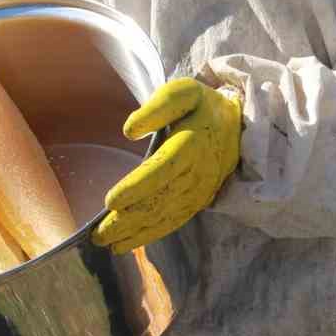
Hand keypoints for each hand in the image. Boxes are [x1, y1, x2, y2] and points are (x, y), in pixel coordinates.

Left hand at [92, 79, 243, 253]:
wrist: (238, 122)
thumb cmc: (201, 104)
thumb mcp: (183, 92)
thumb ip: (157, 108)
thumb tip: (130, 130)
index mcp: (192, 143)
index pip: (162, 170)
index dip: (137, 188)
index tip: (110, 201)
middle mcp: (198, 172)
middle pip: (160, 201)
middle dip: (129, 220)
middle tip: (98, 235)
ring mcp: (201, 190)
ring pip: (167, 217)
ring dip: (138, 233)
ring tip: (109, 244)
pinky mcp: (200, 200)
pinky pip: (176, 221)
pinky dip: (153, 234)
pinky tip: (130, 242)